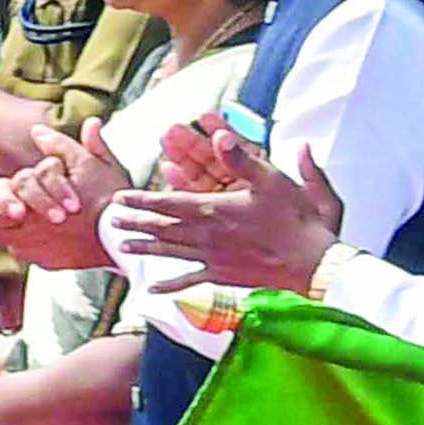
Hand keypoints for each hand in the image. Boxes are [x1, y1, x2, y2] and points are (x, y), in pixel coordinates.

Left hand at [0, 127, 121, 272]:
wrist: (123, 236)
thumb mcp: (93, 163)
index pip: (3, 198)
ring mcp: (39, 247)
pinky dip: (25, 244)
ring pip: (10, 237)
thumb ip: (64, 147)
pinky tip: (28, 237)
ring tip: (0, 223)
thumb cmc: (110, 197)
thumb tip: (38, 130)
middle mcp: (33, 225)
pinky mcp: (49, 262)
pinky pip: (28, 253)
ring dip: (5, 228)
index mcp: (39, 200)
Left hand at [111, 134, 349, 297]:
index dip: (143, 200)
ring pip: (171, 252)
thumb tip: (221, 135)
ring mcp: (214, 259)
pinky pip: (190, 281)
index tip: (121, 198)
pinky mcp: (224, 277)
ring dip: (145, 247)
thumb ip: (243, 158)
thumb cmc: (296, 220)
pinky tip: (152, 289)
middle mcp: (208, 236)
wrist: (311, 264)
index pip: (169, 204)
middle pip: (163, 228)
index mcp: (215, 210)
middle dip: (136, 222)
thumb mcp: (273, 180)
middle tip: (112, 219)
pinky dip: (170, 285)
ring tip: (123, 245)